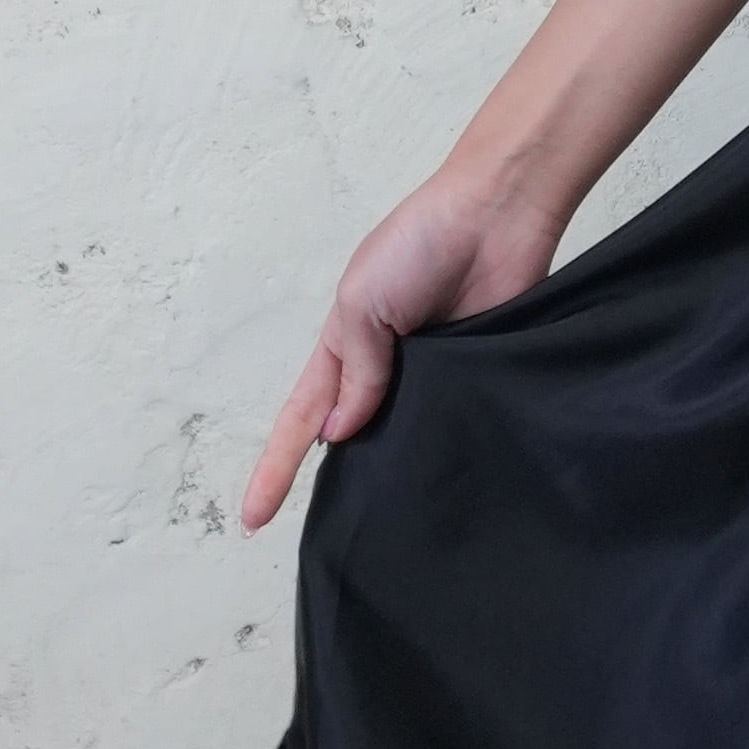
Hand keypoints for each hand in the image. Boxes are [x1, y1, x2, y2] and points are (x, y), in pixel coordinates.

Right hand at [241, 172, 564, 528]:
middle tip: (334, 531)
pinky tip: (442, 474)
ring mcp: (433, 376)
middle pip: (353, 437)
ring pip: (405, 438)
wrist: (496, 217)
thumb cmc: (419, 243)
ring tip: (386, 515)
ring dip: (396, 466)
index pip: (302, 419)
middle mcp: (385, 368)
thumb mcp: (362, 303)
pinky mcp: (478, 378)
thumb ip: (354, 371)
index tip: (252, 518)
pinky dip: (446, 443)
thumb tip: (341, 433)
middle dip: (339, 480)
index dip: (277, 467)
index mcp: (345, 346)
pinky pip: (456, 423)